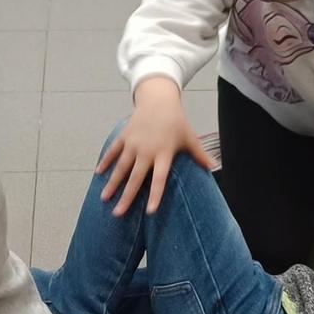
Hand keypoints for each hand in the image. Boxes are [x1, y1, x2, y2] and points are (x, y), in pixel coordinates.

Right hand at [96, 76, 212, 215]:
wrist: (159, 99)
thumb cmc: (176, 121)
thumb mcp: (190, 137)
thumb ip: (199, 154)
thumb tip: (215, 166)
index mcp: (163, 154)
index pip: (159, 179)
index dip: (155, 195)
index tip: (149, 211)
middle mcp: (146, 151)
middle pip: (135, 178)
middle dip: (126, 197)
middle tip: (117, 214)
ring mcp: (133, 143)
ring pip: (120, 167)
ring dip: (112, 183)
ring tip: (104, 198)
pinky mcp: (124, 136)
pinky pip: (113, 151)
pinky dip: (105, 161)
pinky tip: (98, 173)